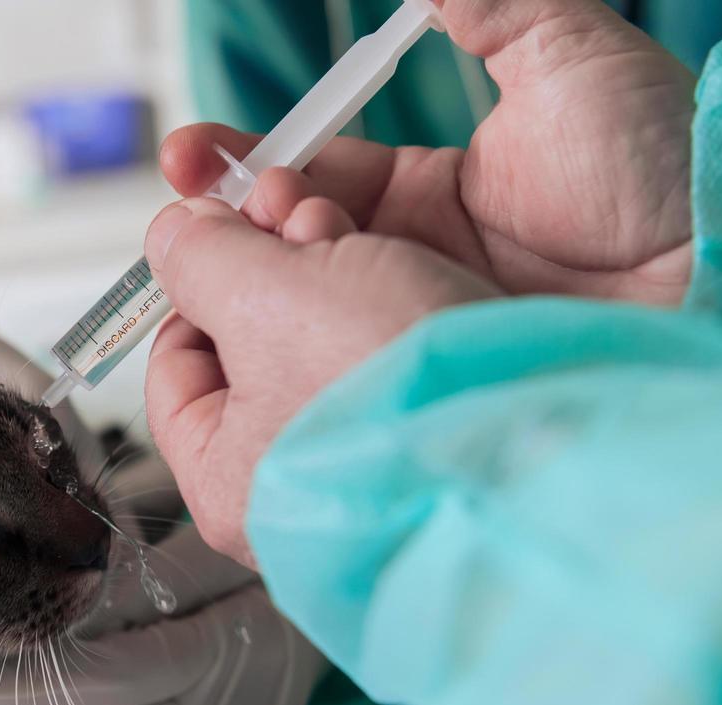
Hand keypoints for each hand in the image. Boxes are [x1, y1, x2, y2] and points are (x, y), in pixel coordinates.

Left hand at [143, 188, 500, 564]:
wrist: (550, 421)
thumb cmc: (390, 384)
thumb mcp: (262, 301)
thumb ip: (200, 260)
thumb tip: (170, 235)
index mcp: (226, 483)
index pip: (176, 368)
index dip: (193, 282)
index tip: (215, 228)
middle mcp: (290, 481)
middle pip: (251, 337)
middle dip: (268, 254)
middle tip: (284, 204)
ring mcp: (366, 452)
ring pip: (319, 323)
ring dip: (325, 249)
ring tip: (341, 219)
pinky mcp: (431, 415)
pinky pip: (384, 334)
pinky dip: (382, 278)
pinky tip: (394, 246)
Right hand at [160, 0, 696, 304]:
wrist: (713, 267)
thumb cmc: (657, 162)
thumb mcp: (567, 57)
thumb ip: (490, 10)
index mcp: (434, 188)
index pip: (312, 172)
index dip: (247, 162)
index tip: (196, 155)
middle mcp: (414, 259)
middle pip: (291, 242)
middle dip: (229, 218)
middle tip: (194, 200)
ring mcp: (414, 318)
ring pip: (305, 299)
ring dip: (257, 268)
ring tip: (232, 242)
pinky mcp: (422, 361)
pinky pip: (341, 346)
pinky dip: (294, 329)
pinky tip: (264, 307)